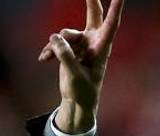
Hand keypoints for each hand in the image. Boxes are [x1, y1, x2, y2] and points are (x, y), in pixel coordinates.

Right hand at [37, 0, 124, 133]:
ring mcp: (81, 44)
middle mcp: (93, 42)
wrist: (77, 102)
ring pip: (66, 34)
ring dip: (56, 45)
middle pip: (94, 15)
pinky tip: (43, 59)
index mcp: (102, 48)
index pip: (111, 25)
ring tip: (47, 56)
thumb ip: (65, 56)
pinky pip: (57, 43)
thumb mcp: (74, 75)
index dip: (116, 9)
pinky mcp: (70, 48)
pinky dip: (50, 50)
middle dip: (91, 0)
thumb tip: (54, 37)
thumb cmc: (83, 91)